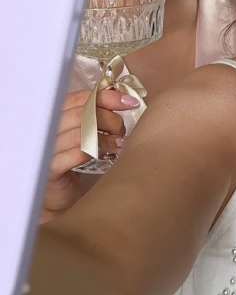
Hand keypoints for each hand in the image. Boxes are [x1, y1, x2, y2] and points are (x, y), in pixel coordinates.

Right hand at [41, 88, 140, 219]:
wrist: (61, 198)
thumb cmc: (77, 164)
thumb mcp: (87, 135)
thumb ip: (97, 117)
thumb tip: (123, 99)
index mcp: (57, 116)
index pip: (81, 97)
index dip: (107, 97)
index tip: (129, 102)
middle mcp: (49, 128)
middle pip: (83, 113)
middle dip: (110, 119)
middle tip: (121, 131)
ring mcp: (48, 147)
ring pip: (81, 132)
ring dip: (106, 136)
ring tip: (120, 143)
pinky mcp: (51, 167)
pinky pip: (76, 153)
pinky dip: (96, 151)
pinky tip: (109, 155)